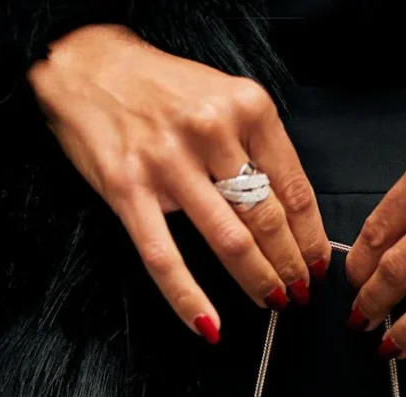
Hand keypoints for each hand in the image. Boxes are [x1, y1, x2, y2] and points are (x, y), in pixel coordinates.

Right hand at [28, 24, 329, 341]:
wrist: (87, 63)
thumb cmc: (161, 88)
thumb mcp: (225, 100)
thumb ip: (257, 150)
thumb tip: (291, 214)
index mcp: (246, 108)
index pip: (294, 189)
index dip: (311, 237)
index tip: (319, 263)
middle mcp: (211, 131)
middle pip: (267, 219)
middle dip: (290, 265)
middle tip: (300, 291)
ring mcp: (168, 161)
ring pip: (228, 240)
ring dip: (256, 280)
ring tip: (271, 300)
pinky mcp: (128, 188)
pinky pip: (164, 257)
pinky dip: (188, 298)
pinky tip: (209, 325)